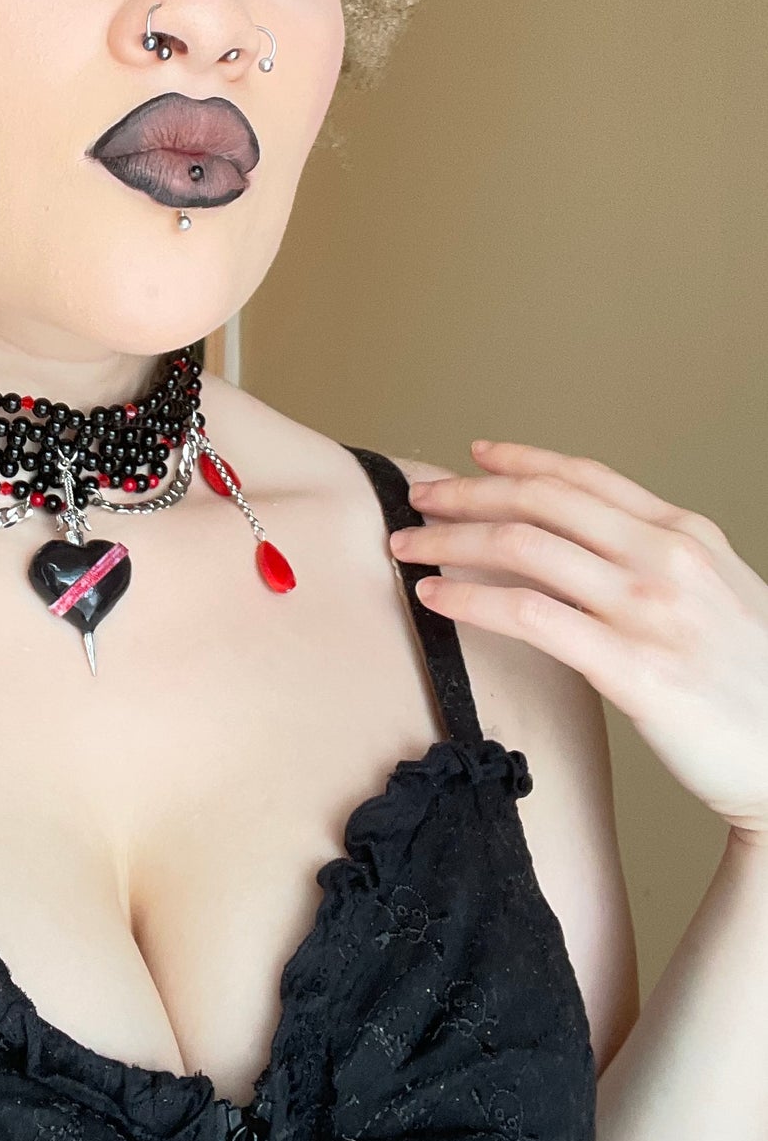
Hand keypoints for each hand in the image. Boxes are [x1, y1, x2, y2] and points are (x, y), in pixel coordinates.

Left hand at [390, 440, 767, 844]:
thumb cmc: (753, 684)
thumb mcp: (720, 593)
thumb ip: (659, 559)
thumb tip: (585, 542)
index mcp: (687, 534)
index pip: (585, 477)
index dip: (520, 460)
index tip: (473, 455)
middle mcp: (667, 559)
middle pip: (541, 501)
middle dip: (467, 494)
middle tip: (418, 499)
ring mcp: (650, 611)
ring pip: (524, 548)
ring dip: (451, 540)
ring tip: (407, 547)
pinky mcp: (632, 668)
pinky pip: (529, 616)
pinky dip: (470, 599)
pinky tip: (436, 598)